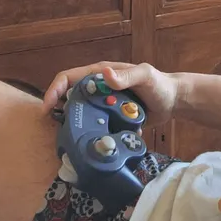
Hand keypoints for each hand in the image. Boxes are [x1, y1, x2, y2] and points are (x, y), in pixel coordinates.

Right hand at [42, 61, 178, 127]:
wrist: (173, 102)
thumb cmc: (159, 84)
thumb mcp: (145, 76)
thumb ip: (127, 76)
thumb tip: (105, 75)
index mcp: (101, 74)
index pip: (69, 78)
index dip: (54, 90)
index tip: (47, 109)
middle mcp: (98, 89)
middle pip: (69, 98)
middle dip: (59, 111)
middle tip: (57, 129)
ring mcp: (102, 105)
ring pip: (79, 114)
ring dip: (73, 125)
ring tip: (70, 140)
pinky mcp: (109, 120)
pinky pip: (93, 127)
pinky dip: (89, 135)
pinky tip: (89, 146)